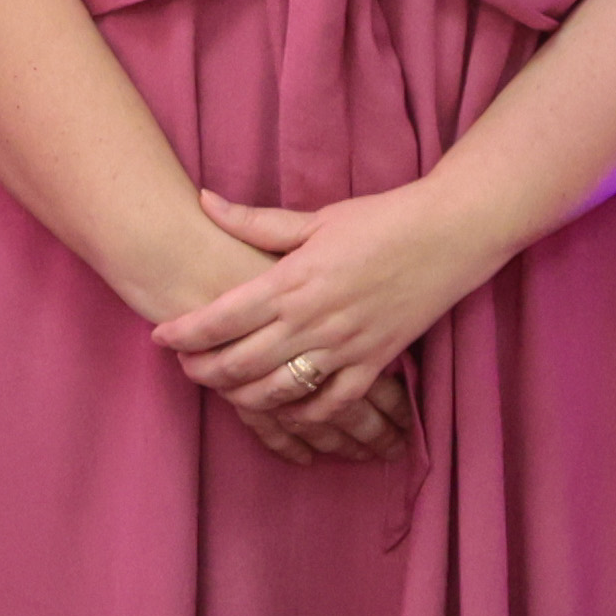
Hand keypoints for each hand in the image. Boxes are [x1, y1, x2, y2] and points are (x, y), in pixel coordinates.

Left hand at [140, 197, 419, 466]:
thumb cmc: (385, 218)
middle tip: (187, 366)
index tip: (161, 337)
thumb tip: (203, 202)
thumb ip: (255, 221)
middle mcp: (313, 319)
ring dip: (241, 397)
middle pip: (236, 363)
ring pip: (275, 391)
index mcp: (293, 280)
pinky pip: (329, 403)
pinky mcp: (376, 361)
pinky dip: (302, 414)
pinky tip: (285, 408)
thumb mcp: (318, 217)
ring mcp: (345, 345)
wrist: (454, 230)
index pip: (219, 319)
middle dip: (200, 371)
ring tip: (227, 389)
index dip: (182, 334)